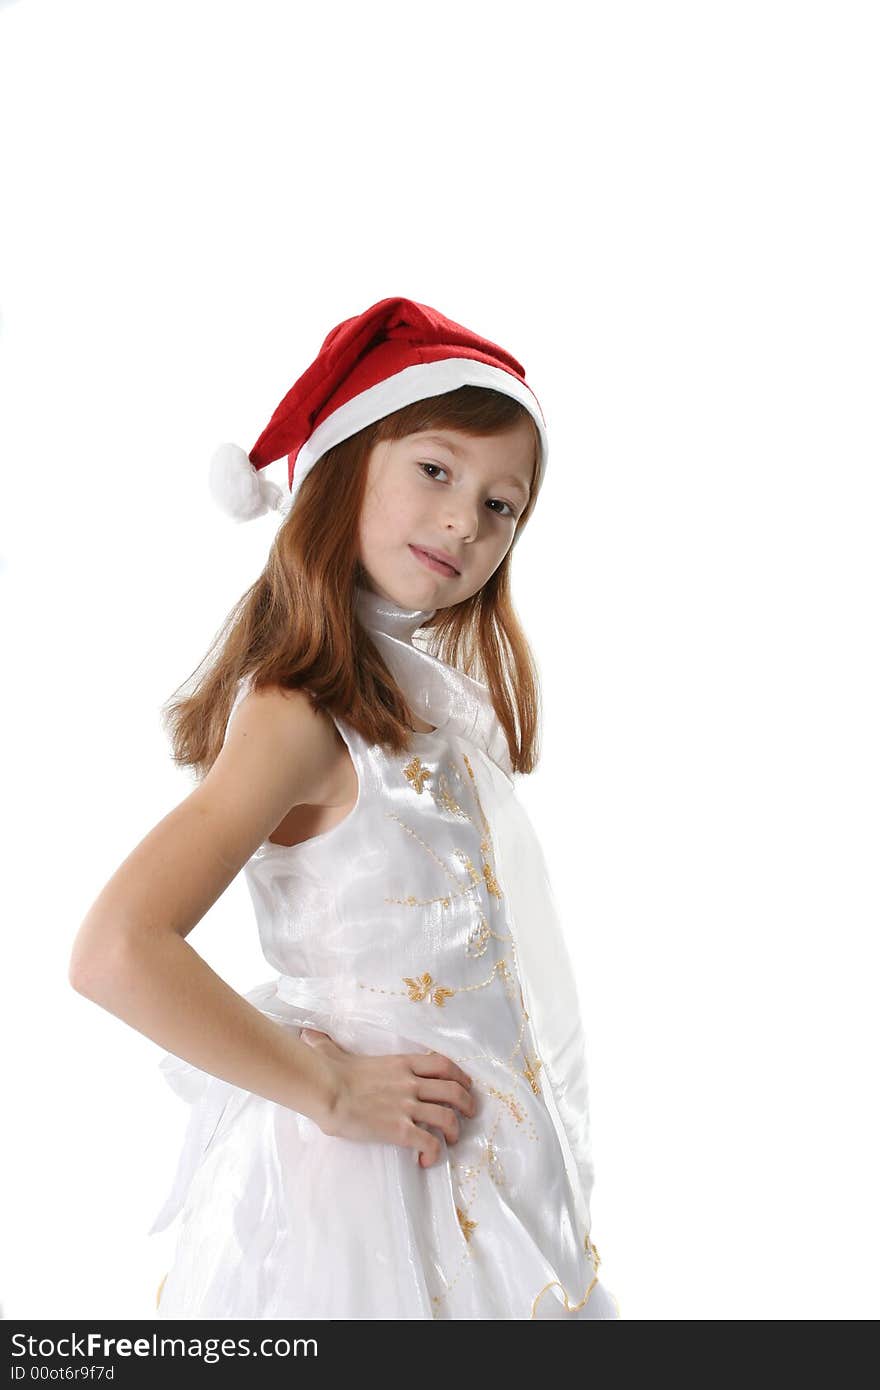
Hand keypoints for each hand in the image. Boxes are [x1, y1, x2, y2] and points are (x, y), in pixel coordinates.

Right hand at [299, 1028, 475, 1167]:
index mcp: (402, 1063)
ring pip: (448, 1116)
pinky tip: (427, 1160)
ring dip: (456, 1130)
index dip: (460, 1075)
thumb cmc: (329, 1071)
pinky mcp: (400, 1130)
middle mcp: (411, 1083)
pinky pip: (429, 1142)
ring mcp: (408, 1106)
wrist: (326, 1090)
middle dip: (467, 1103)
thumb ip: (328, 1044)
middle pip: (454, 1090)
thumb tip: (308, 1034)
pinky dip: (434, 1153)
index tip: (464, 1084)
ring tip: (453, 1139)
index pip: (442, 1064)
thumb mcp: (334, 1051)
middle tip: (468, 1114)